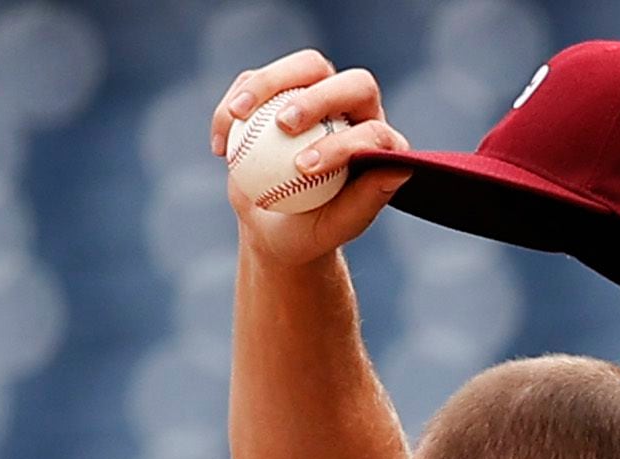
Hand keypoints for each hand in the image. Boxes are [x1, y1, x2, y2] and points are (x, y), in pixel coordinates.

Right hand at [212, 51, 412, 266]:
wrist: (274, 226)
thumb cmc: (311, 231)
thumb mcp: (335, 227)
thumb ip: (367, 202)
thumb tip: (400, 169)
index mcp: (377, 139)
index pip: (372, 130)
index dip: (342, 143)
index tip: (303, 168)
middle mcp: (354, 109)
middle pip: (347, 82)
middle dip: (317, 96)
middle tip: (283, 123)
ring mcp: (316, 93)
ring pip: (303, 66)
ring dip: (269, 82)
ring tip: (239, 115)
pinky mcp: (277, 91)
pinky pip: (255, 82)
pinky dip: (232, 108)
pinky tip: (219, 146)